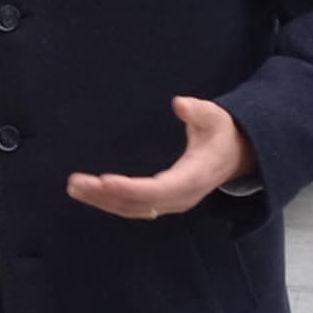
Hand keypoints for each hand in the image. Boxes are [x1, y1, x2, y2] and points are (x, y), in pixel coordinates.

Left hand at [66, 97, 256, 220]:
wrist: (236, 156)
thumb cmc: (221, 133)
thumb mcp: (215, 117)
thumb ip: (198, 111)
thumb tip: (179, 103)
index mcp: (194, 177)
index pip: (159, 190)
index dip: (131, 188)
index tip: (104, 181)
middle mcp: (181, 196)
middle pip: (140, 204)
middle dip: (107, 196)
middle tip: (76, 183)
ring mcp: (172, 202)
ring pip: (134, 209)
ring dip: (103, 201)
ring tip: (75, 188)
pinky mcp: (164, 202)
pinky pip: (135, 207)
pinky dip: (111, 202)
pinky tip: (91, 194)